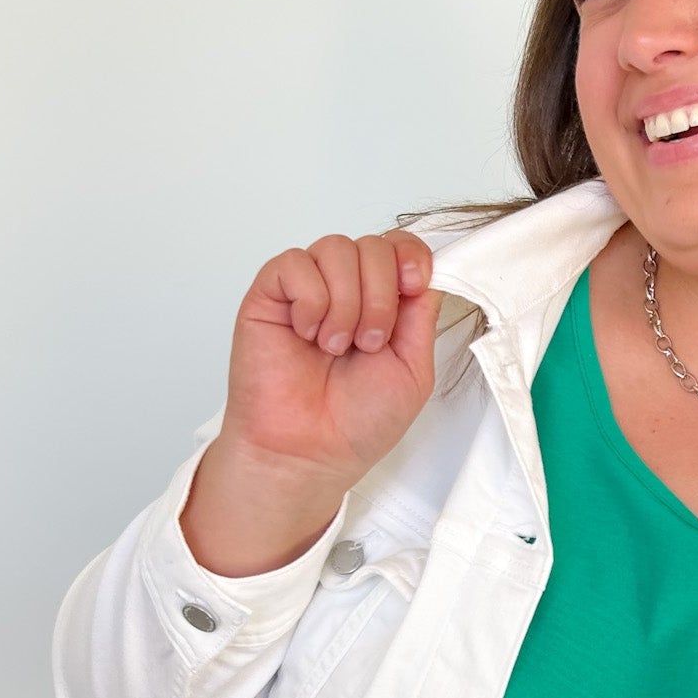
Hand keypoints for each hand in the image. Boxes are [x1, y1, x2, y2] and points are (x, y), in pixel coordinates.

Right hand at [219, 230, 444, 491]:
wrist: (310, 453)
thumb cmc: (357, 422)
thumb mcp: (414, 369)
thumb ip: (421, 315)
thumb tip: (427, 270)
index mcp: (382, 303)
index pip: (399, 247)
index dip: (411, 256)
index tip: (414, 286)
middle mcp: (345, 290)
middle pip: (373, 245)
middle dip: (381, 294)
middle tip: (370, 343)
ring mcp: (307, 289)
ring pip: (336, 248)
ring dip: (347, 301)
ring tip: (336, 347)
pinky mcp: (270, 294)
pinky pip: (295, 263)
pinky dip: (311, 299)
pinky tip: (308, 334)